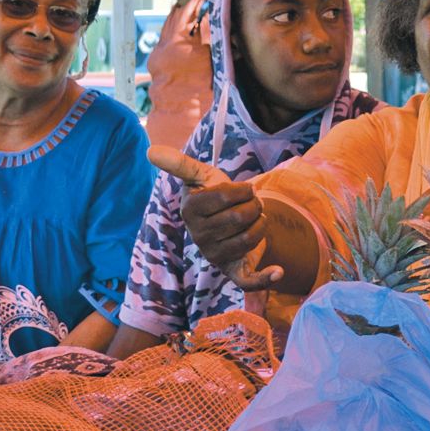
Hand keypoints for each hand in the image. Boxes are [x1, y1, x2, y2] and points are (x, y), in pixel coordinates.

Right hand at [150, 146, 283, 290]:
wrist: (230, 218)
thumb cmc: (215, 194)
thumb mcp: (201, 175)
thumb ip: (180, 163)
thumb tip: (150, 150)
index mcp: (190, 211)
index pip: (225, 196)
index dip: (243, 190)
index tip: (245, 189)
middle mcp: (199, 237)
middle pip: (240, 217)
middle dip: (255, 205)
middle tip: (253, 204)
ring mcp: (215, 255)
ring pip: (249, 237)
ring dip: (262, 223)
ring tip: (256, 218)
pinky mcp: (232, 270)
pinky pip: (247, 280)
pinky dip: (264, 279)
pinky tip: (278, 272)